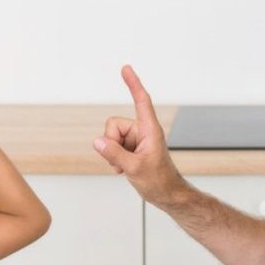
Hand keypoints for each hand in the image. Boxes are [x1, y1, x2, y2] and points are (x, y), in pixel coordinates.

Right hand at [93, 66, 187, 207]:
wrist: (166, 195)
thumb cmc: (159, 181)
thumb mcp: (135, 169)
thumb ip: (115, 154)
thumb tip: (98, 141)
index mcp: (150, 130)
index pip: (141, 101)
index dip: (133, 84)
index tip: (126, 68)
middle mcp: (142, 131)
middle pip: (113, 125)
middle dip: (111, 142)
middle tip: (122, 160)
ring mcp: (135, 140)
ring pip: (110, 137)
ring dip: (112, 153)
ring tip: (125, 166)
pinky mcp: (130, 148)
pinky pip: (111, 146)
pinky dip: (113, 158)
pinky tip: (123, 168)